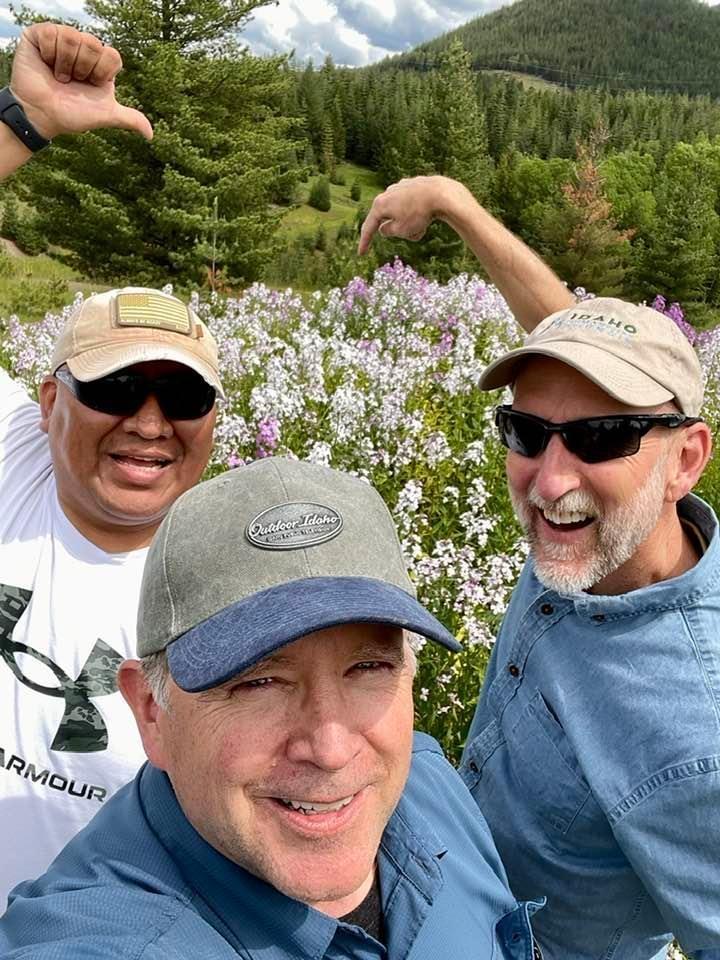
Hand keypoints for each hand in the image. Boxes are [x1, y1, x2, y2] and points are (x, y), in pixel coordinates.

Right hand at [10, 23, 152, 140]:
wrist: (41, 115)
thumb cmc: (71, 114)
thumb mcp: (105, 116)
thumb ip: (130, 119)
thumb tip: (151, 135)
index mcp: (100, 62)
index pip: (112, 54)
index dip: (102, 72)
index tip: (91, 85)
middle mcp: (83, 48)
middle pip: (93, 44)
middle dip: (83, 69)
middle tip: (72, 81)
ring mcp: (62, 39)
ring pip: (73, 37)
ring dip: (65, 63)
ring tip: (58, 75)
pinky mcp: (41, 34)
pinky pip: (52, 32)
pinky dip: (49, 53)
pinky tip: (45, 64)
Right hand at [358, 175, 471, 254]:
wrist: (442, 194)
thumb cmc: (420, 214)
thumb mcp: (401, 230)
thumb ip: (388, 231)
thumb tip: (385, 228)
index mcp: (380, 204)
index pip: (368, 227)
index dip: (364, 242)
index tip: (361, 254)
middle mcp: (387, 193)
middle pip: (387, 219)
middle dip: (399, 230)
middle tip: (414, 232)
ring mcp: (401, 187)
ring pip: (401, 213)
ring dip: (409, 223)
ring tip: (423, 225)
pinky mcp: (414, 185)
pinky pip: (412, 205)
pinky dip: (417, 214)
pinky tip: (429, 213)